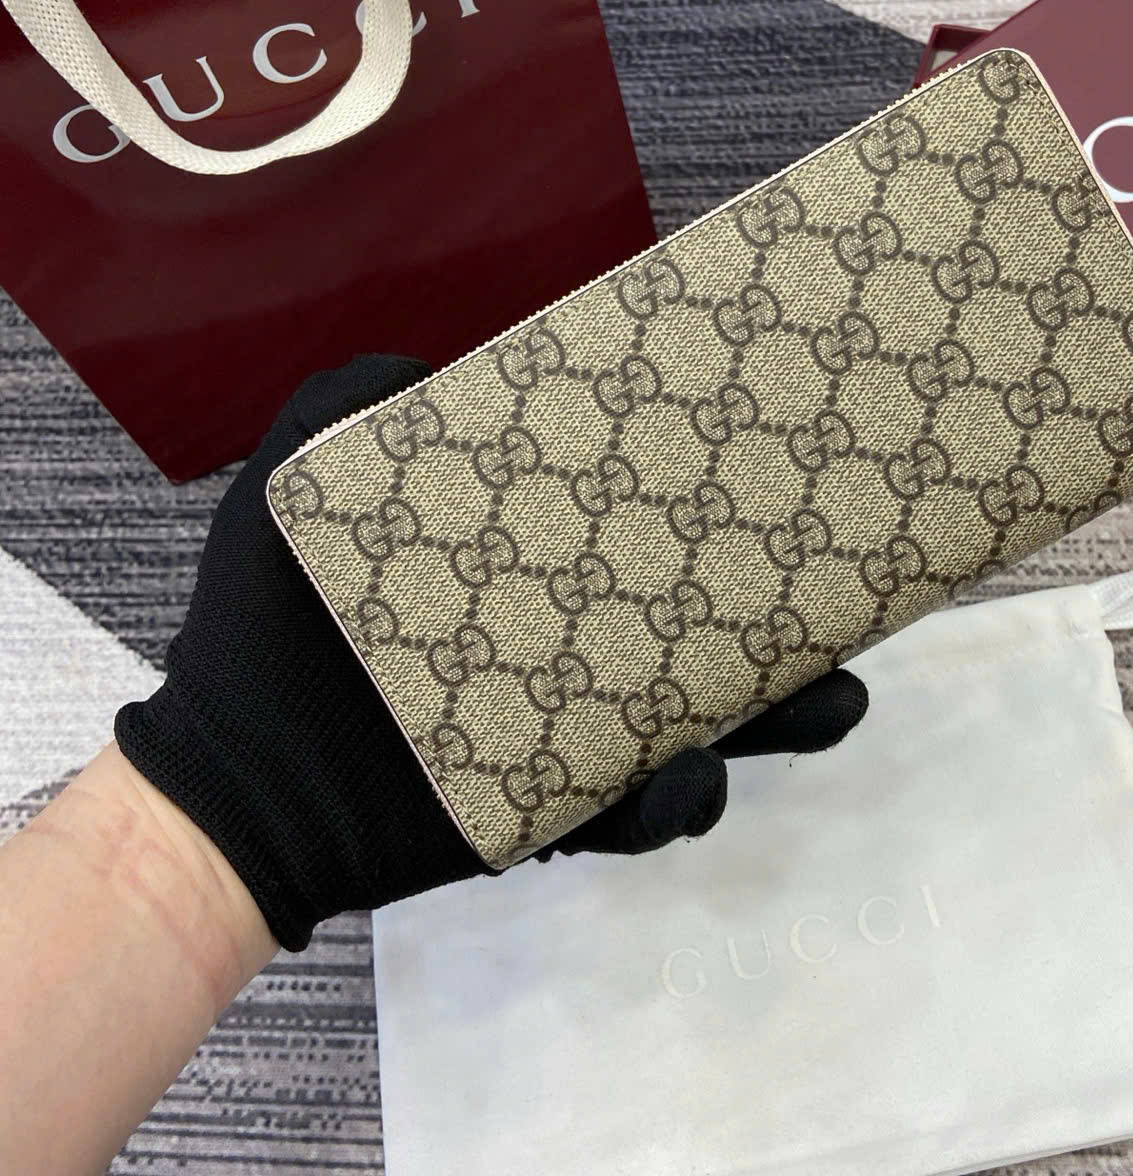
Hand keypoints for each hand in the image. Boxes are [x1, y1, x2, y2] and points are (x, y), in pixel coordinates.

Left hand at [115, 355, 866, 948]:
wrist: (228, 780)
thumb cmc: (266, 623)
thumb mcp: (295, 483)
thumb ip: (352, 402)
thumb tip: (442, 365)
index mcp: (542, 570)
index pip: (648, 534)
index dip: (721, 514)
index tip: (788, 482)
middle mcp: (574, 645)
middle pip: (705, 632)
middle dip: (793, 627)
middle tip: (858, 611)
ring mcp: (569, 732)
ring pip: (700, 728)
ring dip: (774, 721)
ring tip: (833, 705)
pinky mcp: (547, 808)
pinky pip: (631, 813)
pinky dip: (670, 804)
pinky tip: (689, 781)